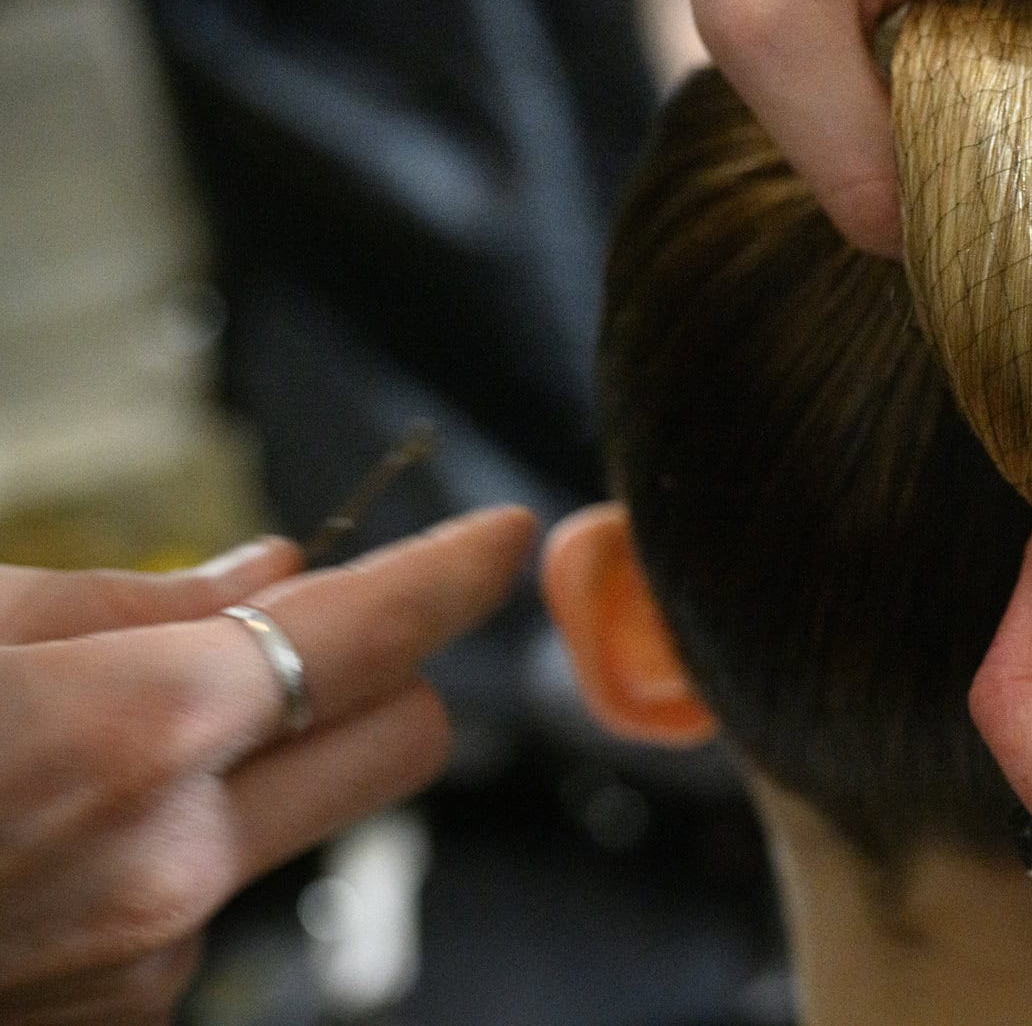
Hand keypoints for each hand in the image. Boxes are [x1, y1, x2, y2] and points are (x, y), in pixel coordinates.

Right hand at [0, 509, 532, 1023]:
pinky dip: (160, 854)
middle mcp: (175, 867)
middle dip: (382, 676)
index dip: (452, 572)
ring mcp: (149, 961)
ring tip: (82, 756)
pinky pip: (200, 901)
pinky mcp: (122, 1018)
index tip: (500, 537)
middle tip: (308, 638)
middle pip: (403, 740)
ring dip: (246, 773)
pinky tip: (46, 837)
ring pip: (288, 824)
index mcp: (141, 738)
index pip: (374, 634)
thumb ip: (139, 599)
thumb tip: (274, 568)